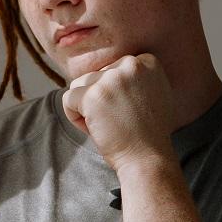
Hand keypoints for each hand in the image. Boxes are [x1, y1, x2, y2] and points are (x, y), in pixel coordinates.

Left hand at [60, 54, 176, 172]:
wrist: (148, 159)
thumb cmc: (147, 134)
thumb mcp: (153, 95)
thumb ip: (135, 79)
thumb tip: (108, 71)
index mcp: (147, 62)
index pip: (112, 69)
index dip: (115, 94)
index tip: (130, 111)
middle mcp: (131, 64)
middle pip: (96, 76)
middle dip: (100, 100)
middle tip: (119, 121)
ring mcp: (111, 79)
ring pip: (80, 85)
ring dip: (87, 108)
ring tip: (108, 125)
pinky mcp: (93, 95)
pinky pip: (68, 99)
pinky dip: (75, 118)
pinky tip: (96, 129)